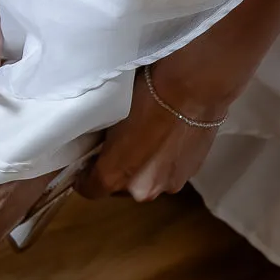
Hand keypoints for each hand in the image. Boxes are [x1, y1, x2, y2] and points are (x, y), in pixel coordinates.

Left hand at [77, 62, 231, 201]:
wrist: (193, 88)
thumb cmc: (145, 96)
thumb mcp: (110, 119)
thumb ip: (104, 144)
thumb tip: (102, 146)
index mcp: (114, 177)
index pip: (90, 189)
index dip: (86, 176)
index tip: (88, 163)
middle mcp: (141, 190)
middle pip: (121, 188)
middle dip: (119, 171)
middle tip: (121, 146)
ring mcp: (169, 184)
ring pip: (148, 181)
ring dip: (145, 168)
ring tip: (150, 140)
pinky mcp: (191, 174)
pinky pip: (170, 172)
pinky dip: (167, 161)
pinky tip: (170, 138)